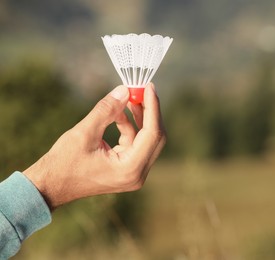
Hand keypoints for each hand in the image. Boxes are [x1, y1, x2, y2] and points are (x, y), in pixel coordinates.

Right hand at [23, 83, 165, 209]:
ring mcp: (133, 173)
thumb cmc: (64, 163)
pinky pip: (135, 144)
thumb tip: (125, 90)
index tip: (149, 86)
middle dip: (149, 112)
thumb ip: (106, 110)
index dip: (153, 108)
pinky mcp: (127, 169)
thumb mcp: (84, 133)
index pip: (152, 134)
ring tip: (128, 98)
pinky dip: (129, 128)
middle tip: (142, 90)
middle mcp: (137, 174)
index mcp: (130, 169)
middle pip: (155, 137)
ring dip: (138, 118)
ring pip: (146, 140)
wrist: (51, 186)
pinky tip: (118, 114)